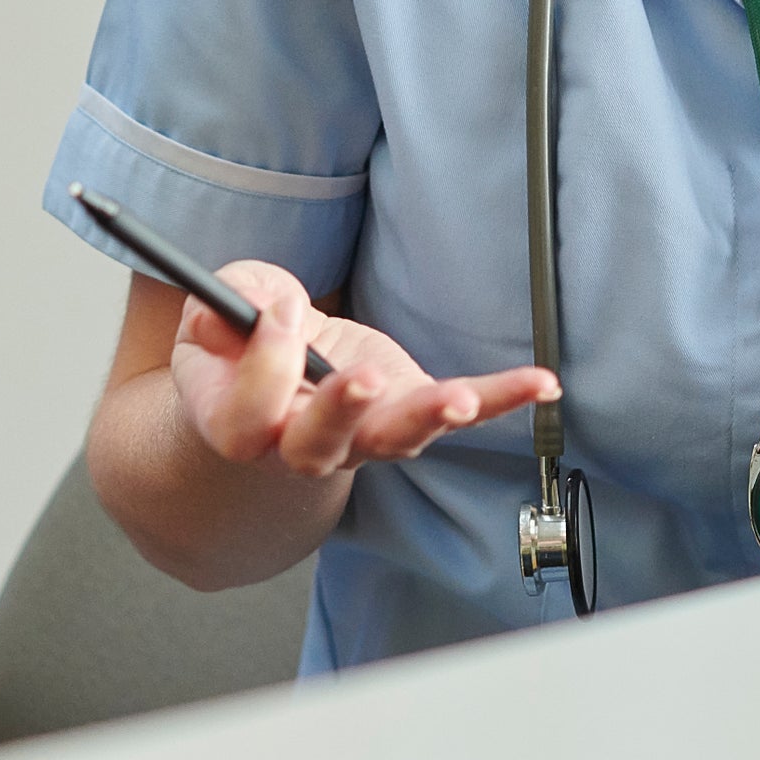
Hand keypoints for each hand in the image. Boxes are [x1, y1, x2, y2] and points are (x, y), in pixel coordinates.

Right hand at [169, 262, 559, 479]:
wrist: (267, 381)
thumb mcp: (218, 311)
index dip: (266, 364)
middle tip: (364, 376)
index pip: (250, 415)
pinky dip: (501, 397)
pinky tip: (541, 384)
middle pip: (318, 450)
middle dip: (343, 410)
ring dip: (429, 418)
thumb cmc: (236, 347)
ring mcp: (361, 438)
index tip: (281, 309)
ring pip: (393, 441)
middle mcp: (299, 446)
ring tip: (459, 400)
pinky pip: (458, 412)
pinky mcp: (407, 412)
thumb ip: (220, 310)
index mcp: (238, 426)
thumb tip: (245, 313)